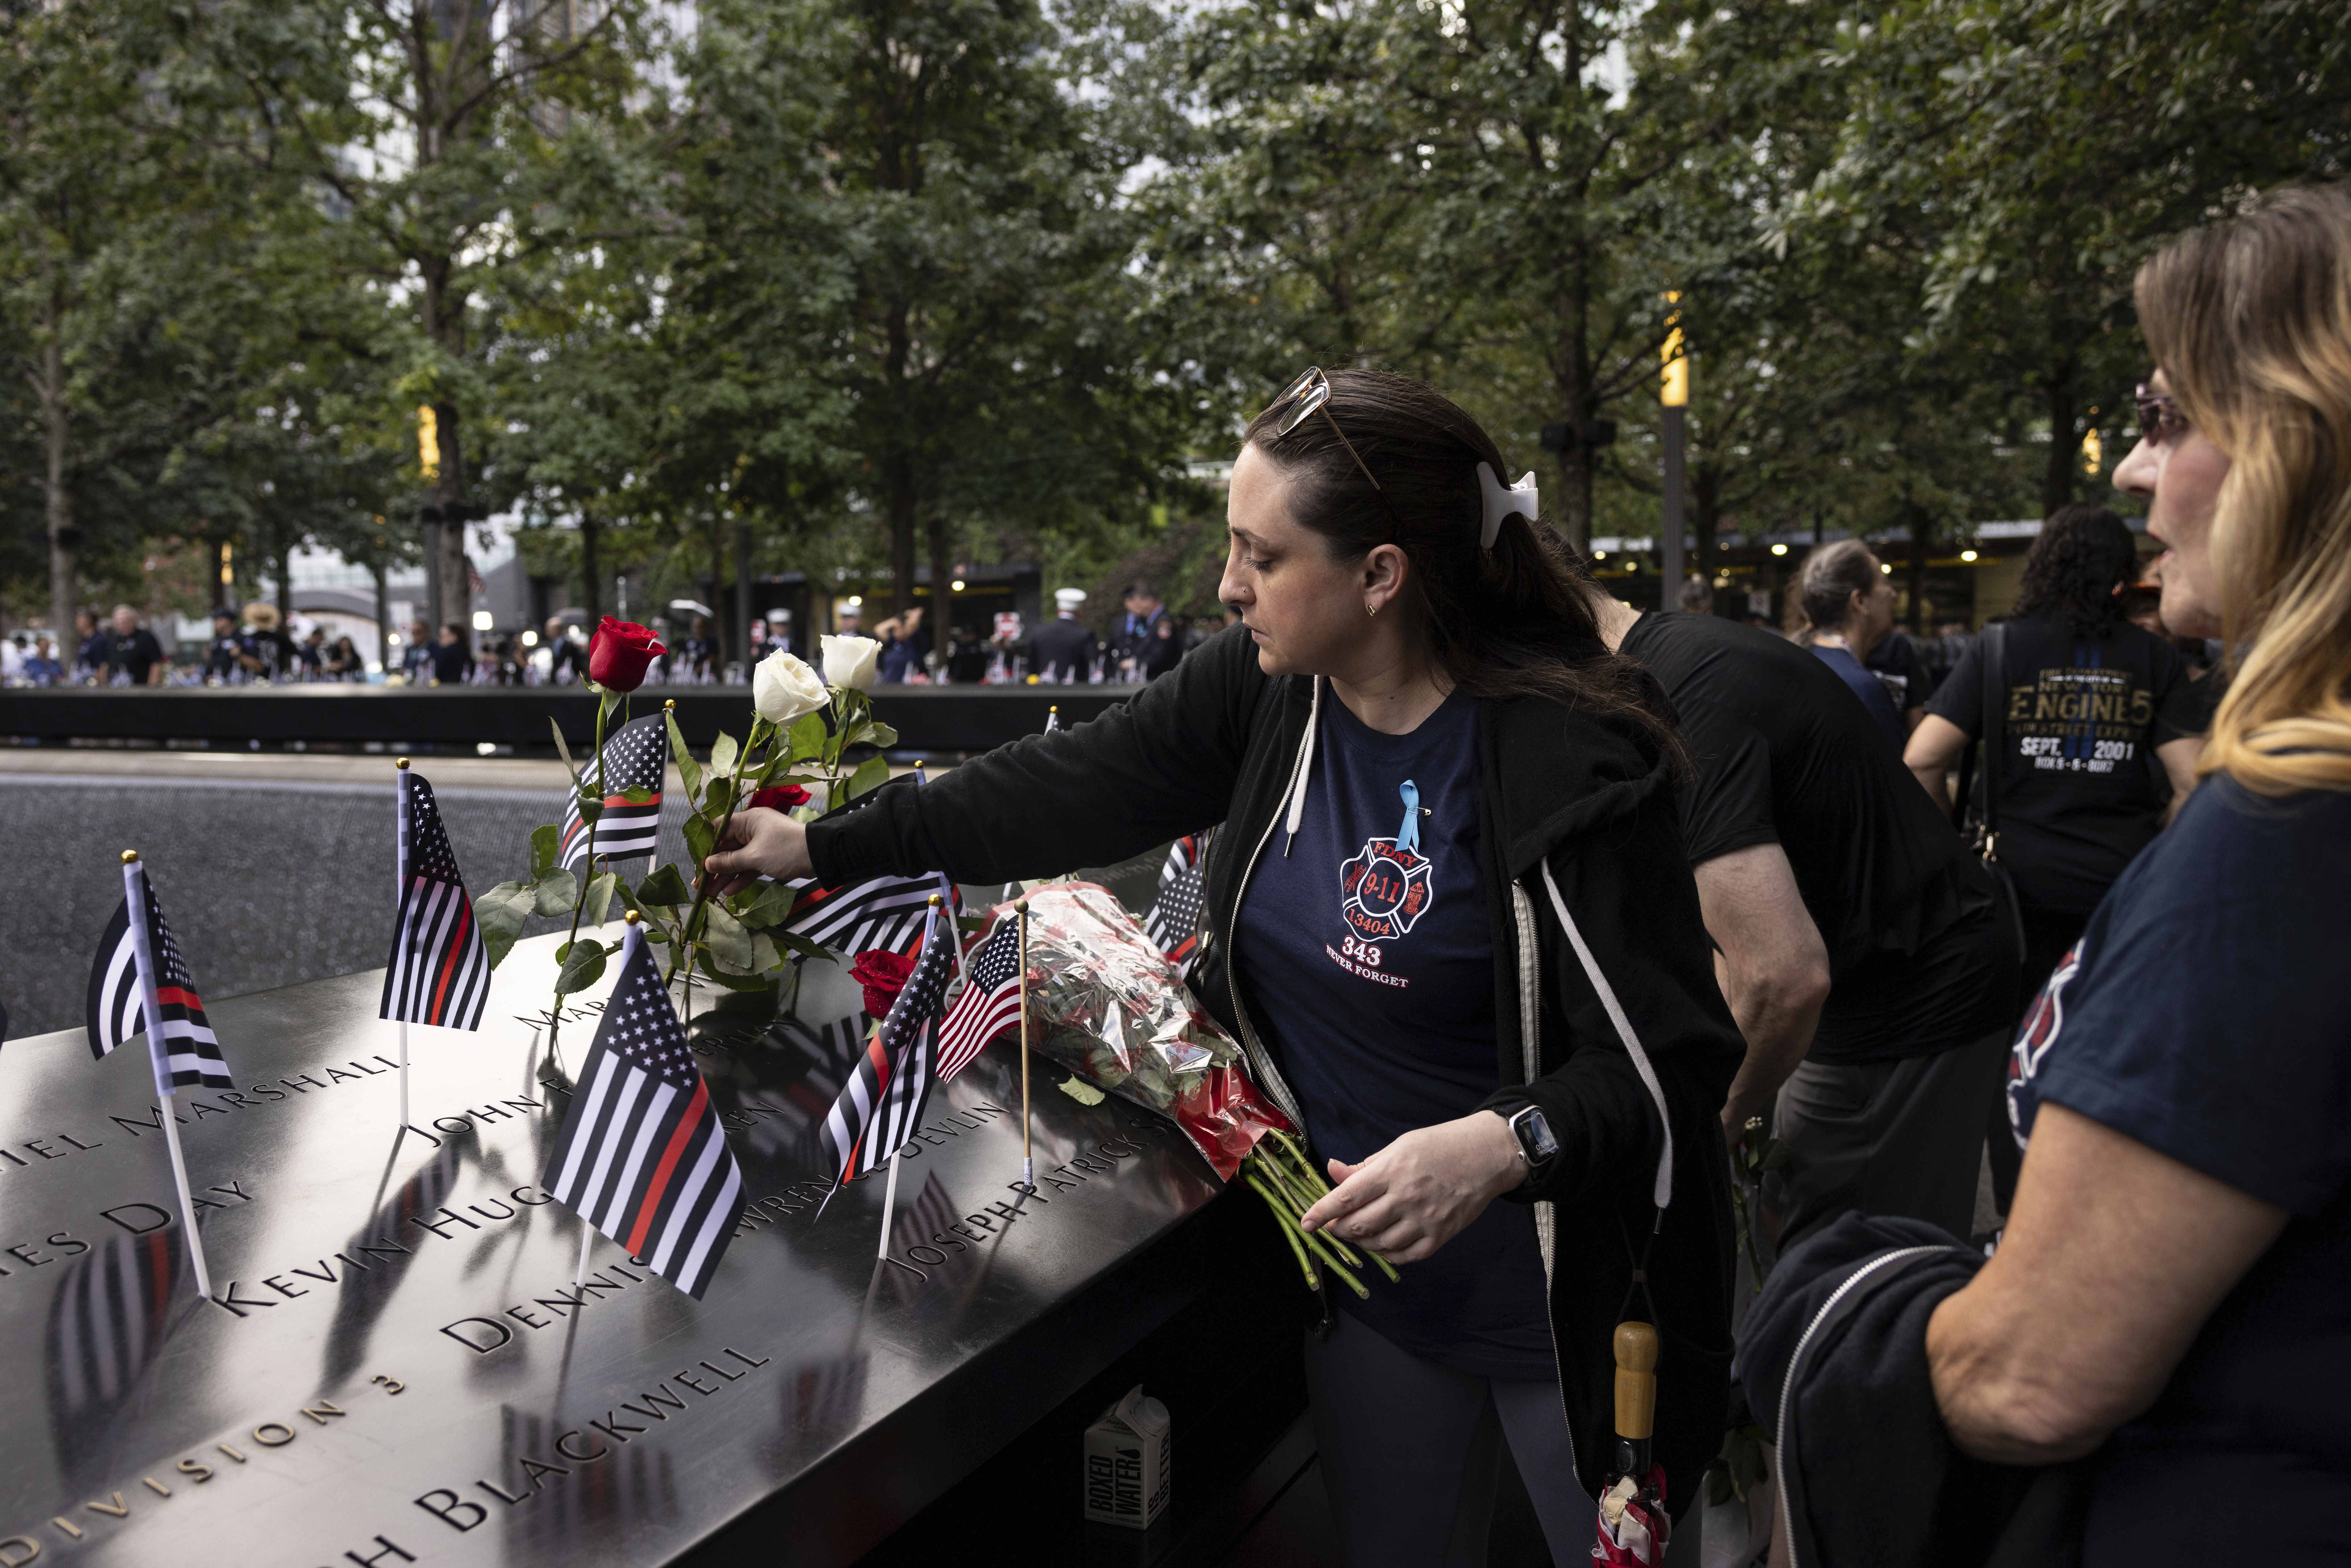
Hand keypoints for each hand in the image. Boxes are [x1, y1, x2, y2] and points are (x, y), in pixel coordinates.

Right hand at [702, 807, 811, 894]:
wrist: (819, 856)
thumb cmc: (786, 850)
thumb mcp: (755, 856)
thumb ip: (730, 861)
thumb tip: (708, 864)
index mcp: (749, 820)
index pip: (720, 829)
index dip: (707, 846)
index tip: (697, 862)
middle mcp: (753, 830)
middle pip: (727, 847)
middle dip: (714, 867)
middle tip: (699, 885)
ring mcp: (762, 844)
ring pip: (738, 860)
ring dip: (725, 875)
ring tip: (710, 893)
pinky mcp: (769, 857)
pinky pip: (750, 867)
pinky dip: (741, 878)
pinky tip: (729, 891)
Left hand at [1297, 1111, 1525, 1263]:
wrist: (1487, 1155)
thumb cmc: (1440, 1146)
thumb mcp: (1399, 1146)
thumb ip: (1364, 1166)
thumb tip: (1332, 1171)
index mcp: (1392, 1170)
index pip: (1347, 1196)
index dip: (1322, 1212)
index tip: (1306, 1223)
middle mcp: (1407, 1197)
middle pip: (1359, 1225)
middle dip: (1338, 1229)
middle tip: (1332, 1226)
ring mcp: (1425, 1219)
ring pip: (1379, 1244)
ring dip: (1360, 1242)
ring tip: (1356, 1233)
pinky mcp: (1441, 1235)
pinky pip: (1405, 1256)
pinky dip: (1387, 1254)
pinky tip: (1382, 1244)